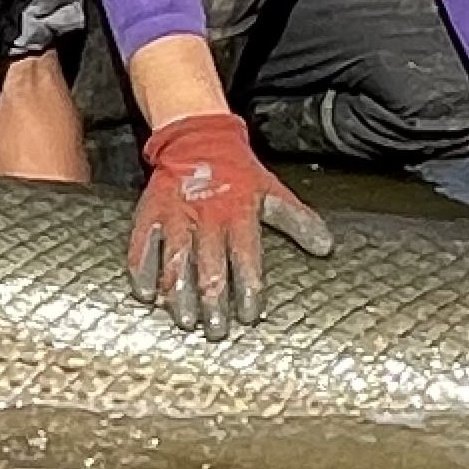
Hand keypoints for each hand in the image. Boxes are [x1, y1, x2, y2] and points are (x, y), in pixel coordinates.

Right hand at [127, 111, 333, 337]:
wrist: (198, 138)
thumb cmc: (239, 172)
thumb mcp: (272, 192)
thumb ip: (298, 221)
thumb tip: (326, 247)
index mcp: (239, 213)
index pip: (245, 257)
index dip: (248, 288)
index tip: (249, 316)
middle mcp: (207, 216)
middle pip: (209, 265)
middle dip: (213, 301)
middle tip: (216, 330)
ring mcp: (176, 215)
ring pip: (176, 260)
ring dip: (179, 294)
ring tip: (185, 321)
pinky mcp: (152, 213)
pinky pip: (143, 245)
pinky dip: (143, 272)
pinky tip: (147, 295)